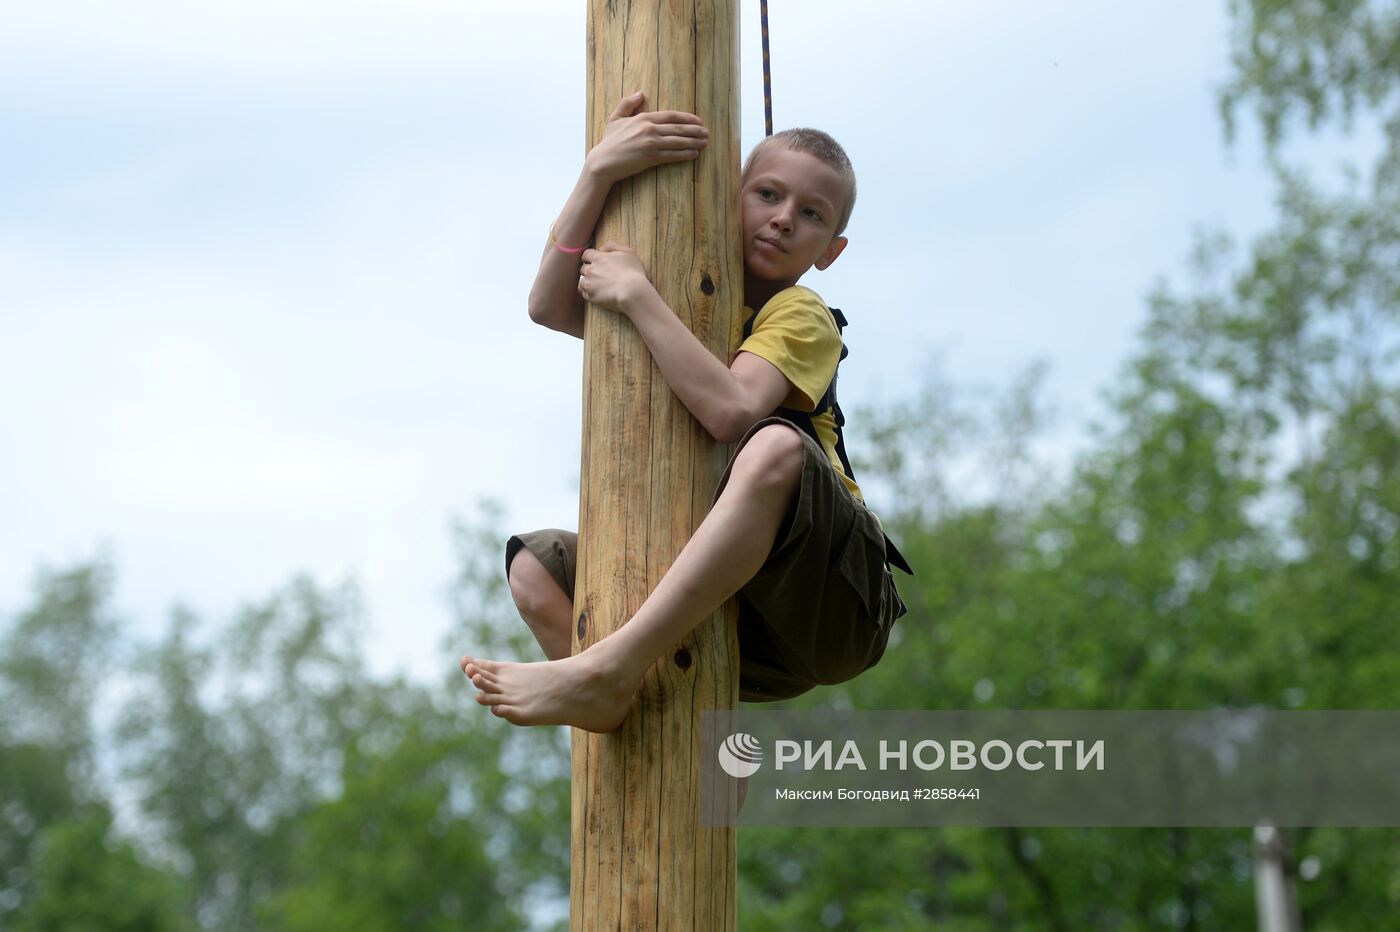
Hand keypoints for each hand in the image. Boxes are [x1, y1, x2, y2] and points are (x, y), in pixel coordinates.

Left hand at [578, 242, 654, 314]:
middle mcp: (590, 270)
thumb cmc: (632, 271)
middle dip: (589, 270)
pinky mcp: (591, 296)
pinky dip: (589, 293)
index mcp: (598, 258)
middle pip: (583, 268)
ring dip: (587, 281)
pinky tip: (597, 293)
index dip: (590, 257)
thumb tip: (601, 249)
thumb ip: (612, 246)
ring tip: (597, 285)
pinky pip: (584, 294)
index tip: (594, 261)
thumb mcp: (627, 252)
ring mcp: (589, 284)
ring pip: (581, 281)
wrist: (632, 291)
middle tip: (598, 274)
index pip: (586, 254)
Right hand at [584, 91, 707, 184]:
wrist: (603, 162)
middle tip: (707, 132)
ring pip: (678, 141)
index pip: (671, 116)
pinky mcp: (651, 158)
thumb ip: (628, 103)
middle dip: (695, 130)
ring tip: (705, 142)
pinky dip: (685, 154)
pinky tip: (694, 154)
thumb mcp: (615, 118)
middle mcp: (649, 129)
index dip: (687, 118)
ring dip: (694, 142)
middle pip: (678, 128)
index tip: (698, 120)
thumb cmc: (609, 142)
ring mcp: (651, 143)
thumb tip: (641, 92)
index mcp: (643, 118)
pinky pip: (672, 155)